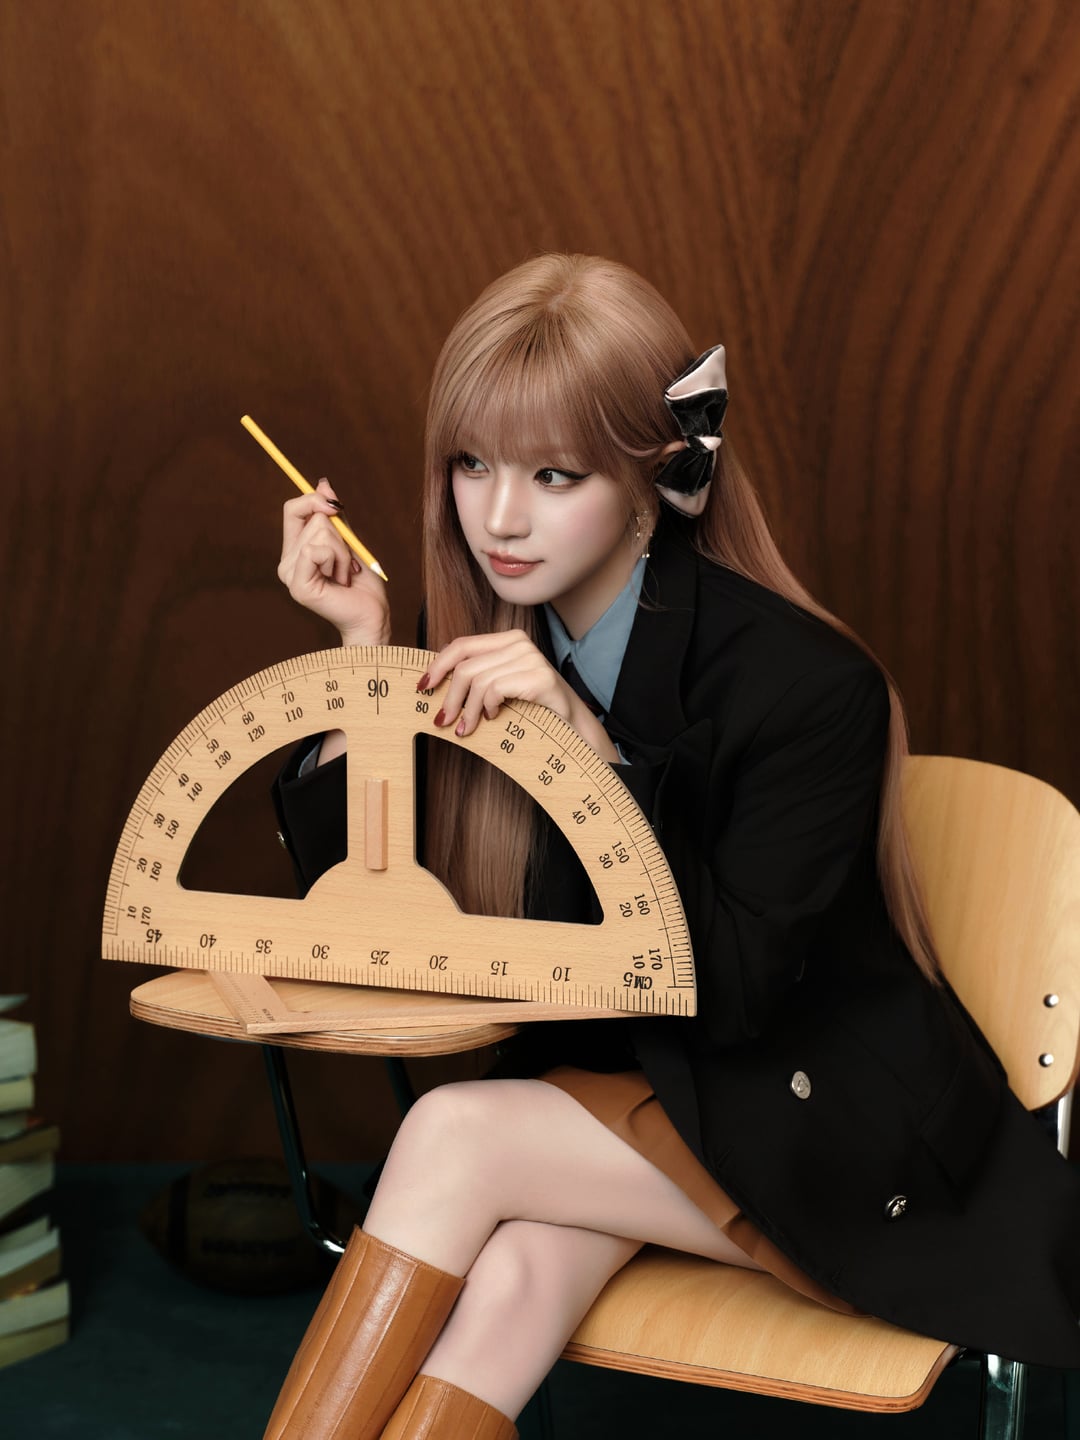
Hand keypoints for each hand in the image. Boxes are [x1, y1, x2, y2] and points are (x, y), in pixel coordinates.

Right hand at [277, 479, 390, 645]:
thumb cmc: (362, 582)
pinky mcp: (298, 585)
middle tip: (348, 562)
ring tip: (346, 573)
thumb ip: (335, 516)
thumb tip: (323, 483)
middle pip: (312, 518)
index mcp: (295, 551)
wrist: (372, 614)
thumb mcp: (349, 541)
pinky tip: (341, 580)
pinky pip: (317, 550)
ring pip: (320, 533)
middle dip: (341, 536)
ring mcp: (290, 575)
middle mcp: (287, 562)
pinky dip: (338, 560)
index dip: (314, 500)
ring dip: (343, 551)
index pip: (293, 510)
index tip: (337, 507)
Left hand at [421, 630, 618, 762]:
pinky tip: (493, 718)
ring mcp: (530, 658)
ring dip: (467, 710)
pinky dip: (488, 707)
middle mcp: (519, 643)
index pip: (462, 645)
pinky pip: (495, 690)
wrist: (572, 727)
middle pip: (465, 665)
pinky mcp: (538, 678)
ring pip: (477, 680)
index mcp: (508, 640)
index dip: (438, 665)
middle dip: (449, 696)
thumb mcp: (501, 687)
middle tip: (443, 720)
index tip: (424, 686)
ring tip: (467, 728)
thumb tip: (436, 680)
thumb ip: (477, 676)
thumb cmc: (534, 708)